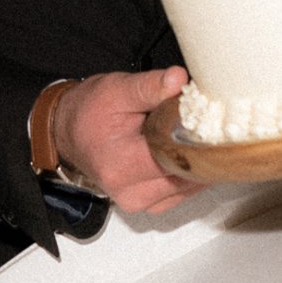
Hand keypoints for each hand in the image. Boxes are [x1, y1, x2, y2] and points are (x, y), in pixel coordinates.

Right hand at [53, 67, 204, 214]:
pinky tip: (191, 149)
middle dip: (202, 148)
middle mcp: (132, 192)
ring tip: (200, 132)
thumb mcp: (117, 90)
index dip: (198, 137)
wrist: (69, 132)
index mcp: (122, 165)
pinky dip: (191, 170)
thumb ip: (150, 86)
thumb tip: (178, 79)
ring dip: (199, 160)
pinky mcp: (150, 203)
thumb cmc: (89, 112)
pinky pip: (183, 190)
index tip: (212, 118)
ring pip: (189, 185)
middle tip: (210, 121)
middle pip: (186, 173)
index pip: (176, 157)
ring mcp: (142, 202)